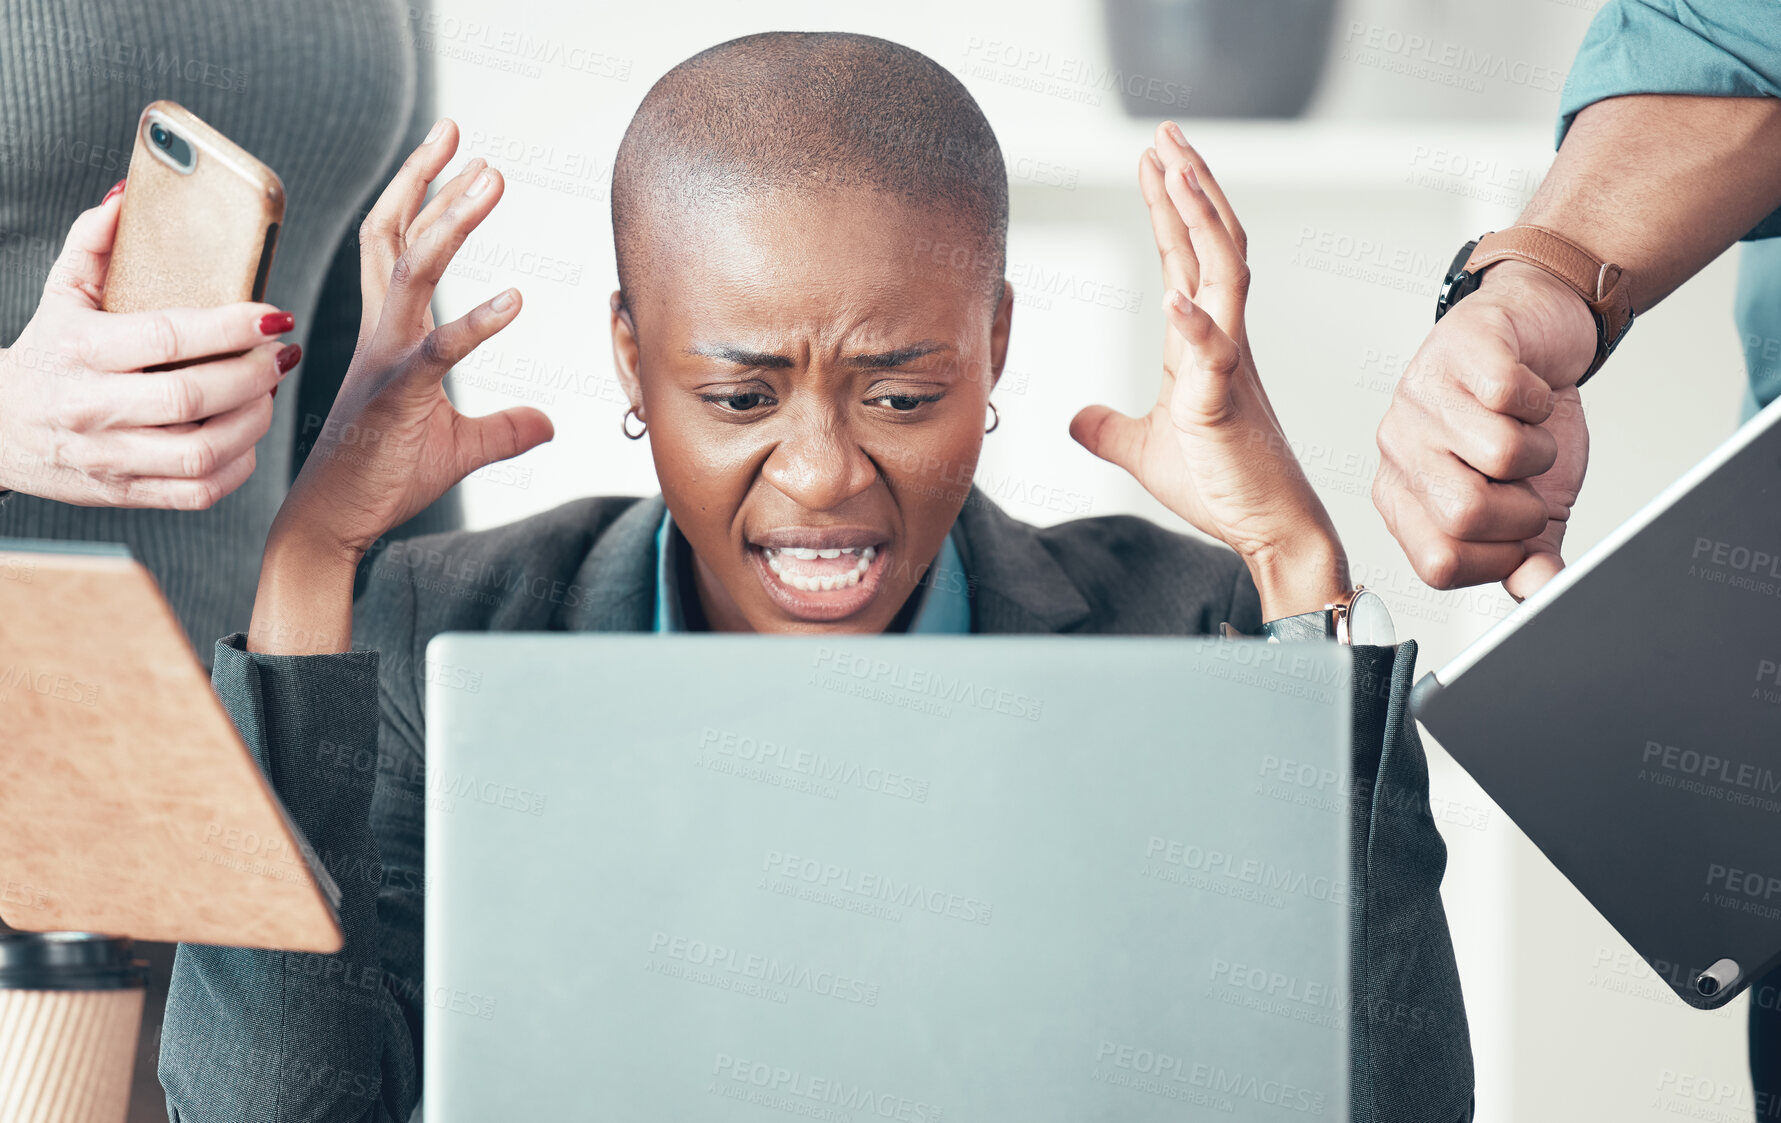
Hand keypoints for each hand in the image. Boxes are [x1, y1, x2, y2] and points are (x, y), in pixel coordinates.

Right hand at [0, 181, 297, 507]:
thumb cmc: (47, 356)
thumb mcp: (61, 294)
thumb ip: (95, 242)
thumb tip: (129, 197)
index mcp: (81, 350)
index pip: (166, 336)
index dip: (230, 327)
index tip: (273, 315)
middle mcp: (93, 407)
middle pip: (192, 396)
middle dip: (254, 374)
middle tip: (282, 354)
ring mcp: (111, 456)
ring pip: (202, 450)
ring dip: (254, 421)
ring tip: (268, 392)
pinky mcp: (127, 492)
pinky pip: (199, 491)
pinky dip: (238, 467)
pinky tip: (246, 437)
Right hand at [251, 121, 552, 652]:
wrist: (332, 524)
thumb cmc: (383, 478)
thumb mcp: (462, 447)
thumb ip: (505, 429)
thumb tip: (549, 422)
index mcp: (391, 334)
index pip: (398, 245)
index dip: (420, 193)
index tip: (454, 151)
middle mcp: (383, 334)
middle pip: (398, 236)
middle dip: (429, 182)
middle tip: (461, 133)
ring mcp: (385, 360)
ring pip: (413, 271)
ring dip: (452, 220)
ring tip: (490, 178)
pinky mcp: (396, 398)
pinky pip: (438, 351)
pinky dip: (476, 323)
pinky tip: (516, 300)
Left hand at [1071, 122, 1345, 619]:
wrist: (1269, 530)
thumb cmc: (1221, 485)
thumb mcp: (1143, 451)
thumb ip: (1108, 429)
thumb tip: (1074, 419)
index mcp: (1203, 343)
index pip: (1185, 257)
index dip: (1170, 205)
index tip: (1155, 157)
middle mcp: (1222, 340)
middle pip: (1209, 244)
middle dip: (1188, 185)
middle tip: (1167, 133)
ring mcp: (1229, 367)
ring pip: (1222, 274)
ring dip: (1199, 221)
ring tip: (1180, 170)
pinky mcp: (1226, 404)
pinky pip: (1214, 354)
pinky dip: (1193, 324)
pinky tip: (1172, 295)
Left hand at [1372, 261, 1593, 599]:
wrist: (1536, 336)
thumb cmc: (1524, 424)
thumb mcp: (1531, 501)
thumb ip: (1529, 556)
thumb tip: (1541, 595)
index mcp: (1403, 496)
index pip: (1439, 564)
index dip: (1498, 559)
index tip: (1518, 532)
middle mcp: (1398, 448)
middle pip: (1464, 514)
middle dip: (1523, 509)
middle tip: (1529, 482)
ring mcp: (1420, 395)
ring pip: (1498, 454)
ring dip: (1540, 450)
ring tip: (1530, 431)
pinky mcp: (1457, 348)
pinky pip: (1510, 394)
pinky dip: (1542, 400)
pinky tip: (1530, 393)